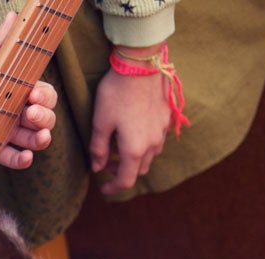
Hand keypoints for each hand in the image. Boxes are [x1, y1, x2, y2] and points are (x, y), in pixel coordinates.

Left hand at [0, 15, 56, 169]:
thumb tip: (14, 16)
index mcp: (14, 88)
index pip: (43, 92)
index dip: (45, 95)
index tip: (33, 94)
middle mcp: (14, 110)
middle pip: (44, 116)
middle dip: (45, 116)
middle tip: (31, 113)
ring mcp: (4, 131)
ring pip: (34, 138)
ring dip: (41, 138)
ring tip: (38, 137)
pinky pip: (13, 159)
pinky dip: (23, 160)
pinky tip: (25, 156)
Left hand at [90, 58, 174, 194]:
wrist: (142, 63)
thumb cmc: (117, 93)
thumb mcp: (100, 122)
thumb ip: (98, 148)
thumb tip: (98, 167)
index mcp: (135, 150)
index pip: (126, 180)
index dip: (113, 188)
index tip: (103, 188)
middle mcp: (153, 144)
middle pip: (139, 170)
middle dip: (121, 171)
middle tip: (105, 162)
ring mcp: (162, 131)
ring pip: (149, 155)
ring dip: (134, 157)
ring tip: (117, 145)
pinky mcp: (166, 118)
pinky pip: (156, 140)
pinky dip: (144, 143)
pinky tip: (132, 129)